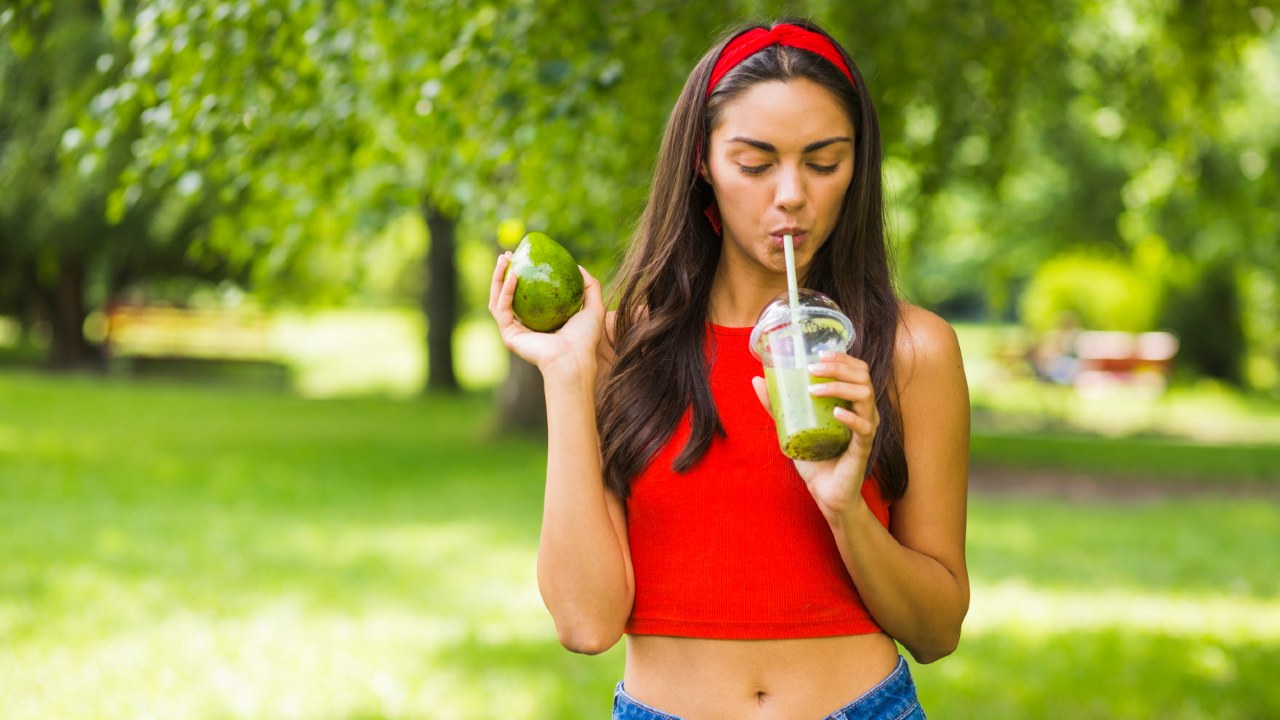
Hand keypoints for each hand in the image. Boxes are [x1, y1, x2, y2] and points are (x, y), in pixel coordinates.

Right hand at [488, 252, 603, 381]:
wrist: (575, 358)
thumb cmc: (585, 337)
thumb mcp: (593, 306)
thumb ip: (589, 285)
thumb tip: (578, 266)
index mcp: (540, 320)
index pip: (526, 294)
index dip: (522, 274)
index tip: (523, 256)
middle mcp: (525, 325)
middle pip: (507, 295)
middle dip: (503, 273)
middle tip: (507, 254)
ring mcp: (514, 331)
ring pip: (498, 300)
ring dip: (498, 278)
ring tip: (504, 259)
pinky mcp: (509, 335)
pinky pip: (502, 308)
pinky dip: (506, 291)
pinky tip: (514, 275)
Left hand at [751, 350, 879, 520]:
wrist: (826, 493)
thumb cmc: (814, 458)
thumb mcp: (792, 426)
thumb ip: (777, 406)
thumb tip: (757, 380)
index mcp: (851, 402)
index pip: (856, 369)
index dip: (842, 357)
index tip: (818, 352)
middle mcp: (863, 411)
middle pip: (862, 376)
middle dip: (839, 366)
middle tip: (813, 367)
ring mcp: (866, 429)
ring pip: (865, 396)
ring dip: (839, 387)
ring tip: (813, 389)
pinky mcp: (863, 448)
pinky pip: (864, 428)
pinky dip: (851, 417)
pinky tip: (835, 413)